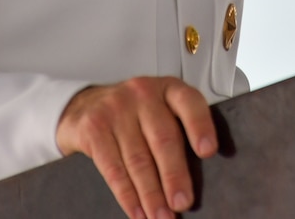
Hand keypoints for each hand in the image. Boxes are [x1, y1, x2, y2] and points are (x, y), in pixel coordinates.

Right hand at [55, 76, 217, 218]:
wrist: (86, 105)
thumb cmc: (135, 114)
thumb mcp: (160, 109)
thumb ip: (179, 130)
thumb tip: (198, 178)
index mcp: (168, 88)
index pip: (189, 102)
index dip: (200, 126)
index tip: (208, 151)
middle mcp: (143, 93)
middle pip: (162, 138)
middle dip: (174, 176)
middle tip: (182, 203)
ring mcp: (115, 109)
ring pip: (138, 159)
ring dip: (151, 195)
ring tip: (162, 216)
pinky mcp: (93, 128)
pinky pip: (112, 168)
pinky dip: (127, 195)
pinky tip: (137, 212)